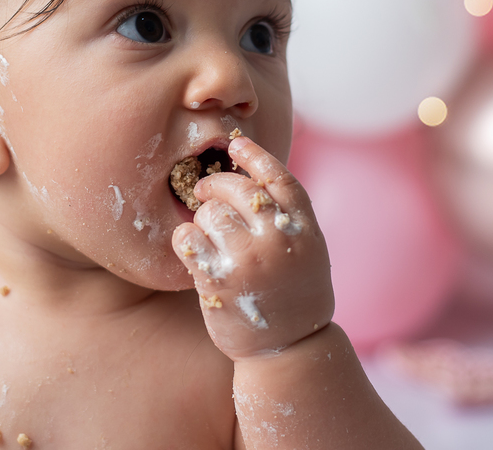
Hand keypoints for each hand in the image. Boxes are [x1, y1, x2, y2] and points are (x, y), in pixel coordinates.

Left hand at [171, 136, 333, 360]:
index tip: (237, 143)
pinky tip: (193, 252)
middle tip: (207, 194)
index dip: (255, 154)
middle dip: (215, 187)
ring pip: (208, 212)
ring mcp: (247, 260)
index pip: (276, 176)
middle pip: (234, 188)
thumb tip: (251, 170)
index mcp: (302, 227)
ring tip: (209, 237)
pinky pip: (187, 240)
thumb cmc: (294, 291)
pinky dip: (185, 241)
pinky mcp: (217, 281)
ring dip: (202, 220)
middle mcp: (276, 239)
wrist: (291, 347)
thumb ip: (286, 214)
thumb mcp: (308, 248)